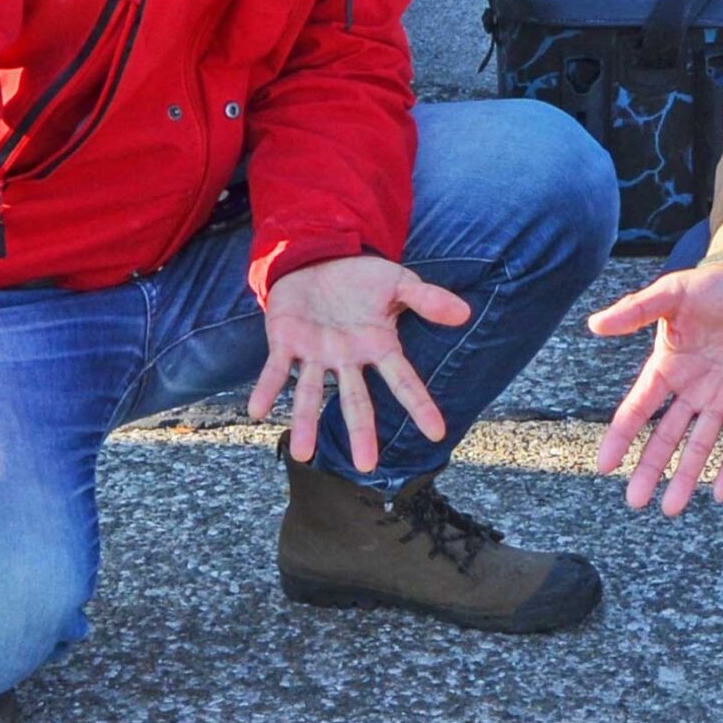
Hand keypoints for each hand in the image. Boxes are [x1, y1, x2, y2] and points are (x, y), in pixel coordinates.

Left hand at [250, 255, 470, 473]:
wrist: (320, 257)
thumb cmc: (363, 278)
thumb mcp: (398, 282)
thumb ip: (427, 299)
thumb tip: (464, 312)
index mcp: (378, 347)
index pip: (403, 381)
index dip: (419, 405)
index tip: (437, 433)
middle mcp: (347, 359)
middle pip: (356, 402)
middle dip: (360, 433)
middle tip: (366, 466)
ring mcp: (315, 354)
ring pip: (311, 393)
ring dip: (306, 423)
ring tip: (302, 454)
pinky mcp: (285, 341)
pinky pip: (275, 370)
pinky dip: (267, 389)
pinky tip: (257, 411)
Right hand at [588, 263, 722, 513]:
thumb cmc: (719, 285)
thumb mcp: (676, 293)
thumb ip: (637, 309)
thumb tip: (593, 324)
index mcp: (667, 367)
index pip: (638, 408)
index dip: (620, 436)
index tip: (603, 465)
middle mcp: (690, 389)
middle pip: (665, 437)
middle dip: (650, 468)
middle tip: (635, 502)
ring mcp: (722, 399)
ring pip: (699, 446)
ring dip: (685, 477)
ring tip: (670, 508)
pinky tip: (720, 493)